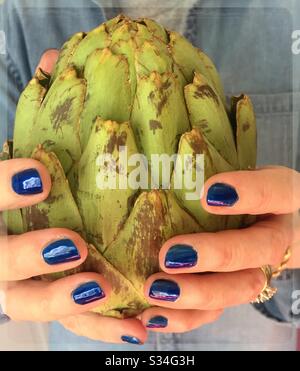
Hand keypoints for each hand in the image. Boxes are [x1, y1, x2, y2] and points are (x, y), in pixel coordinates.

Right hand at [0, 51, 147, 344]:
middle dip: (26, 256)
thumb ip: (38, 111)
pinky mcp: (51, 303)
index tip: (38, 176)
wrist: (17, 221)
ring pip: (26, 302)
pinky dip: (99, 327)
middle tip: (70, 245)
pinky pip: (70, 324)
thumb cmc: (26, 184)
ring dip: (63, 301)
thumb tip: (54, 60)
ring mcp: (18, 283)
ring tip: (103, 290)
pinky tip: (136, 327)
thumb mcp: (27, 149)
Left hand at [142, 167, 299, 332]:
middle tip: (171, 254)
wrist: (266, 219)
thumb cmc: (244, 189)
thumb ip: (215, 168)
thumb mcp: (240, 172)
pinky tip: (156, 314)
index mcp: (284, 199)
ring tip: (156, 289)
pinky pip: (220, 310)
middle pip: (260, 250)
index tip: (209, 193)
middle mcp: (279, 236)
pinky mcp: (240, 290)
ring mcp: (262, 267)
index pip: (277, 192)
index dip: (249, 194)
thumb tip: (160, 163)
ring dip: (197, 293)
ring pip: (241, 288)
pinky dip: (186, 316)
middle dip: (216, 255)